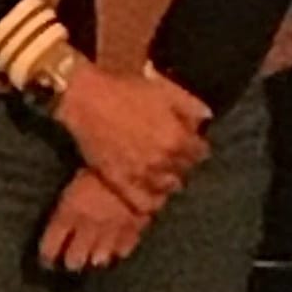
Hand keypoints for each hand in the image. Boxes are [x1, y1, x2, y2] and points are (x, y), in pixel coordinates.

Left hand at [39, 167, 149, 273]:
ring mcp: (110, 232)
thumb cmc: (98, 164)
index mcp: (68, 213)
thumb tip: (63, 216)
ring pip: (98, 260)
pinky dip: (118, 252)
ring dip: (94, 259)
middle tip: (71, 261)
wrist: (132, 165)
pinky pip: (122, 251)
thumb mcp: (75, 180)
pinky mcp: (132, 231)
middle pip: (75, 259)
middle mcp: (87, 228)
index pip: (51, 246)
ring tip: (93, 259)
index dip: (47, 256)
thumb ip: (68, 203)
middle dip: (71, 261)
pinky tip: (115, 250)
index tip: (46, 261)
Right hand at [54, 63, 210, 217]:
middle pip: (184, 171)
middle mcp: (163, 161)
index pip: (200, 153)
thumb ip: (190, 106)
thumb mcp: (164, 90)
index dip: (194, 145)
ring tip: (159, 171)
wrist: (85, 97)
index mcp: (177, 139)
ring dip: (166, 179)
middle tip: (171, 154)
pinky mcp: (120, 182)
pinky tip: (148, 189)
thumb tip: (206, 118)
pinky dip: (150, 199)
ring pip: (166, 188)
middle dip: (180, 162)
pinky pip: (144, 203)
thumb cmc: (125, 88)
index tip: (188, 142)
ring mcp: (141, 175)